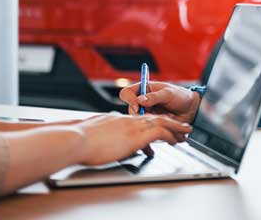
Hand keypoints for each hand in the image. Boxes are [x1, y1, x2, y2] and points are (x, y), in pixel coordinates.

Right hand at [74, 113, 192, 165]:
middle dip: (168, 122)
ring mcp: (132, 126)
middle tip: (179, 127)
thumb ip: (103, 137)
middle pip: (154, 117)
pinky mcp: (136, 135)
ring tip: (184, 133)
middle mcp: (127, 120)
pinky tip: (175, 140)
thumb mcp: (94, 136)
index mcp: (117, 119)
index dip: (152, 120)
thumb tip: (104, 143)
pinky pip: (159, 132)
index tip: (160, 123)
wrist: (76, 139)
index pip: (139, 118)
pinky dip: (169, 135)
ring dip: (174, 128)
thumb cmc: (79, 142)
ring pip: (161, 123)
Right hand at [119, 81, 200, 122]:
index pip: (127, 93)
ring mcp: (146, 114)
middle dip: (140, 115)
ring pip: (138, 121)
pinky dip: (154, 130)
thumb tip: (140, 100)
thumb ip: (155, 97)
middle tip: (153, 117)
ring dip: (150, 122)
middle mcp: (143, 102)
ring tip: (165, 119)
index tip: (137, 105)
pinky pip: (146, 130)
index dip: (129, 99)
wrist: (192, 110)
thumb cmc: (181, 97)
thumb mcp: (169, 93)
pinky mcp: (151, 125)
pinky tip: (164, 127)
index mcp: (145, 90)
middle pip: (131, 110)